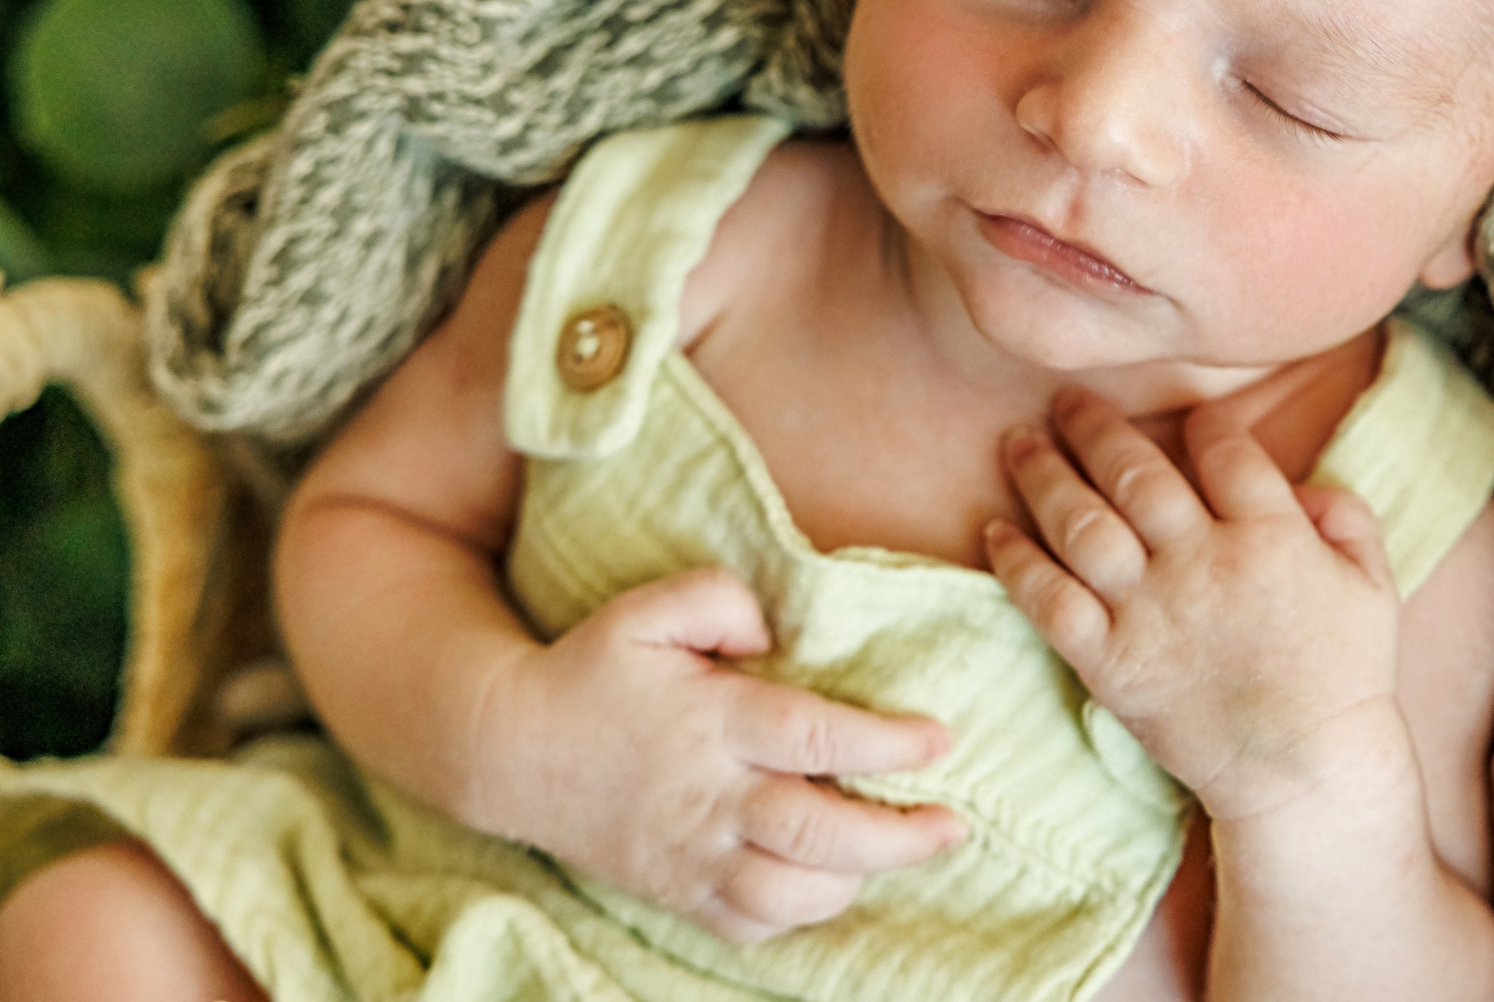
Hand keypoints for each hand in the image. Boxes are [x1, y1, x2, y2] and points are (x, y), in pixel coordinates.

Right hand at [468, 567, 966, 943]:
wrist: (508, 749)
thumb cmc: (593, 670)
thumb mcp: (647, 608)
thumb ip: (719, 598)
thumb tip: (776, 629)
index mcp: (711, 723)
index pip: (814, 738)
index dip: (885, 743)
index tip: (942, 740)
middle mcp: (707, 798)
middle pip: (815, 832)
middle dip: (897, 836)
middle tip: (953, 823)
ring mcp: (690, 856)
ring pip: (788, 895)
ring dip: (854, 880)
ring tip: (902, 849)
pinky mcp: (675, 892)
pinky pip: (748, 927)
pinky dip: (799, 917)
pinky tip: (834, 882)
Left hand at [985, 387, 1405, 823]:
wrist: (1304, 773)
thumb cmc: (1344, 677)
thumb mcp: (1373, 583)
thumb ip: (1345, 515)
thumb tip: (1299, 483)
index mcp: (1271, 535)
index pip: (1222, 449)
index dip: (1201, 423)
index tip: (1187, 419)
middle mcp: (1202, 562)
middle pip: (1135, 471)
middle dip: (1093, 425)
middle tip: (1066, 400)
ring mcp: (1150, 612)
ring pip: (1082, 523)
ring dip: (1043, 474)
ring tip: (1017, 441)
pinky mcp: (1111, 663)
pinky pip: (1050, 601)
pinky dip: (1017, 562)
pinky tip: (996, 531)